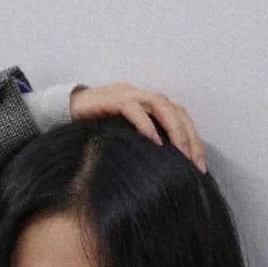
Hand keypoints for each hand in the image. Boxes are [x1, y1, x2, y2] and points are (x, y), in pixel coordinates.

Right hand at [69, 83, 207, 172]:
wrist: (67, 111)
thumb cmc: (98, 128)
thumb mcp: (127, 138)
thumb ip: (146, 146)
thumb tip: (165, 172)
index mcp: (150, 104)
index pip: (180, 117)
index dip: (194, 140)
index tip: (200, 168)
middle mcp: (143, 95)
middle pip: (176, 110)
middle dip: (189, 137)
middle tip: (194, 163)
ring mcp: (128, 94)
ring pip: (160, 105)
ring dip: (173, 129)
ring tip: (180, 153)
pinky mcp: (112, 100)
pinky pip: (133, 109)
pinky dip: (145, 124)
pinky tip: (154, 141)